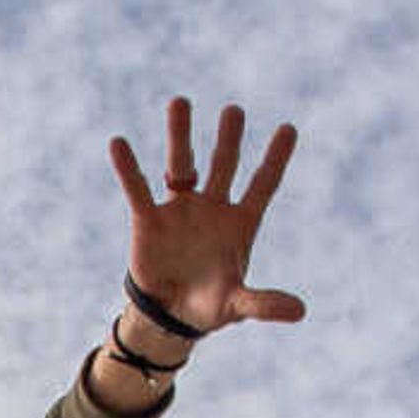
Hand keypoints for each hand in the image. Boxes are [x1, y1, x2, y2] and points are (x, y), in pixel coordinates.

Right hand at [106, 98, 307, 336]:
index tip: (289, 129)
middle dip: (228, 139)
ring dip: (181, 136)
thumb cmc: (209, 307)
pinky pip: (138, 189)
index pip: (263, 184)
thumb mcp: (237, 305)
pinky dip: (129, 168)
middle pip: (224, 165)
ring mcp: (181, 209)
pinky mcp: (149, 219)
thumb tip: (299, 312)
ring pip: (182, 165)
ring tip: (180, 102)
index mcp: (239, 223)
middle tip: (234, 110)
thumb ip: (264, 303)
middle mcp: (212, 208)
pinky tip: (119, 144)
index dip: (275, 159)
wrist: (168, 315)